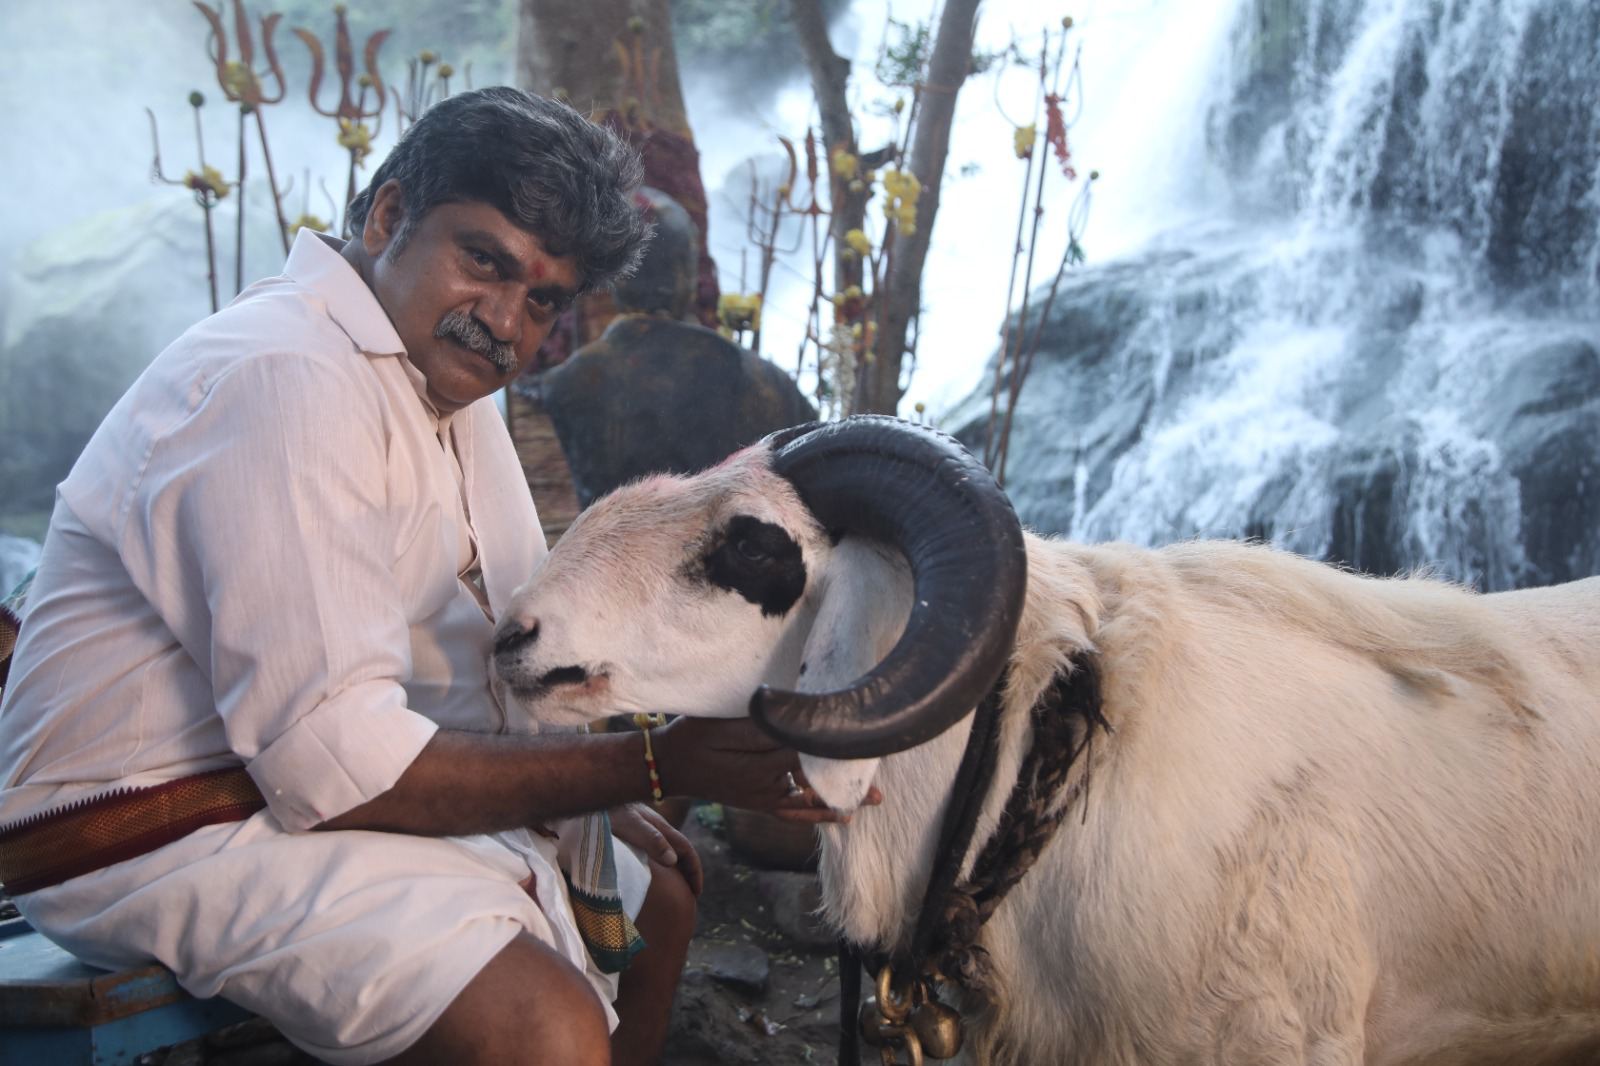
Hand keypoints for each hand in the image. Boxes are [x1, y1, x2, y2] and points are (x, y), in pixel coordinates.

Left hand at [610, 802, 702, 895]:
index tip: (697, 892)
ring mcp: (644, 830)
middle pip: (679, 852)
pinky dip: (658, 867)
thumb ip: (651, 839)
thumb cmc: (609, 811)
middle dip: (688, 873)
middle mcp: (656, 828)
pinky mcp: (631, 832)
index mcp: (661, 826)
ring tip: (673, 890)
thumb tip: (673, 860)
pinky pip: (652, 852)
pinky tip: (650, 876)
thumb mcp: (630, 825)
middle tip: (690, 896)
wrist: (593, 795)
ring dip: (674, 870)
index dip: (694, 871)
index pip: (686, 850)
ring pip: (666, 851)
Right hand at [651, 717, 881, 823]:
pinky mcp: (761, 804)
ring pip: (812, 798)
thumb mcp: (722, 726)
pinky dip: (818, 816)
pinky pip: (795, 815)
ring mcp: (765, 800)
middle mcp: (768, 787)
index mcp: (761, 763)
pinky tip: (842, 817)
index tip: (866, 734)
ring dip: (842, 795)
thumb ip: (760, 727)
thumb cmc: (692, 737)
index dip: (837, 743)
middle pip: (817, 775)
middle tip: (882, 763)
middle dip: (847, 769)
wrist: (668, 765)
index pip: (809, 751)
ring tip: (874, 797)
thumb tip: (795, 722)